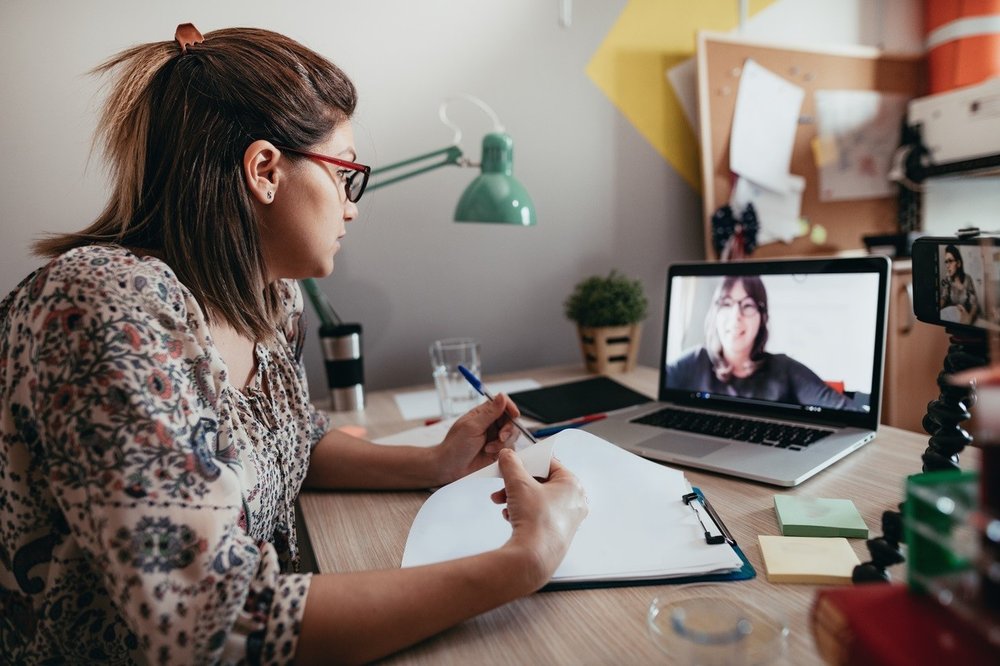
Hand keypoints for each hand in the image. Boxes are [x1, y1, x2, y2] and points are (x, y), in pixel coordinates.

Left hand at [433, 394, 520, 482]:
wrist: (451, 467)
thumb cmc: (455, 445)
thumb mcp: (472, 427)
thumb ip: (490, 412)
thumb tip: (502, 396)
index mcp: (483, 413)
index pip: (502, 403)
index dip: (510, 407)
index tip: (514, 415)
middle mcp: (491, 423)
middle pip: (511, 419)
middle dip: (509, 428)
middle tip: (501, 436)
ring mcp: (495, 437)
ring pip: (512, 434)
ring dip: (503, 442)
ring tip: (489, 448)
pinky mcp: (498, 450)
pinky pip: (509, 447)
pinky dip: (502, 450)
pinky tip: (489, 453)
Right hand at [491, 450, 587, 588]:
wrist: (534, 557)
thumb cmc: (536, 520)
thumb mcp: (519, 484)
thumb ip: (511, 464)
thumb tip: (508, 455)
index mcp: (572, 485)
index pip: (549, 463)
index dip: (529, 460)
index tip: (514, 461)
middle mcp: (574, 501)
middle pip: (541, 482)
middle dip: (516, 482)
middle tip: (503, 482)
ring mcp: (567, 519)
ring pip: (537, 499)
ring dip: (515, 497)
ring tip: (500, 501)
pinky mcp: (557, 533)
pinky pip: (538, 515)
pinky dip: (522, 512)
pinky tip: (508, 516)